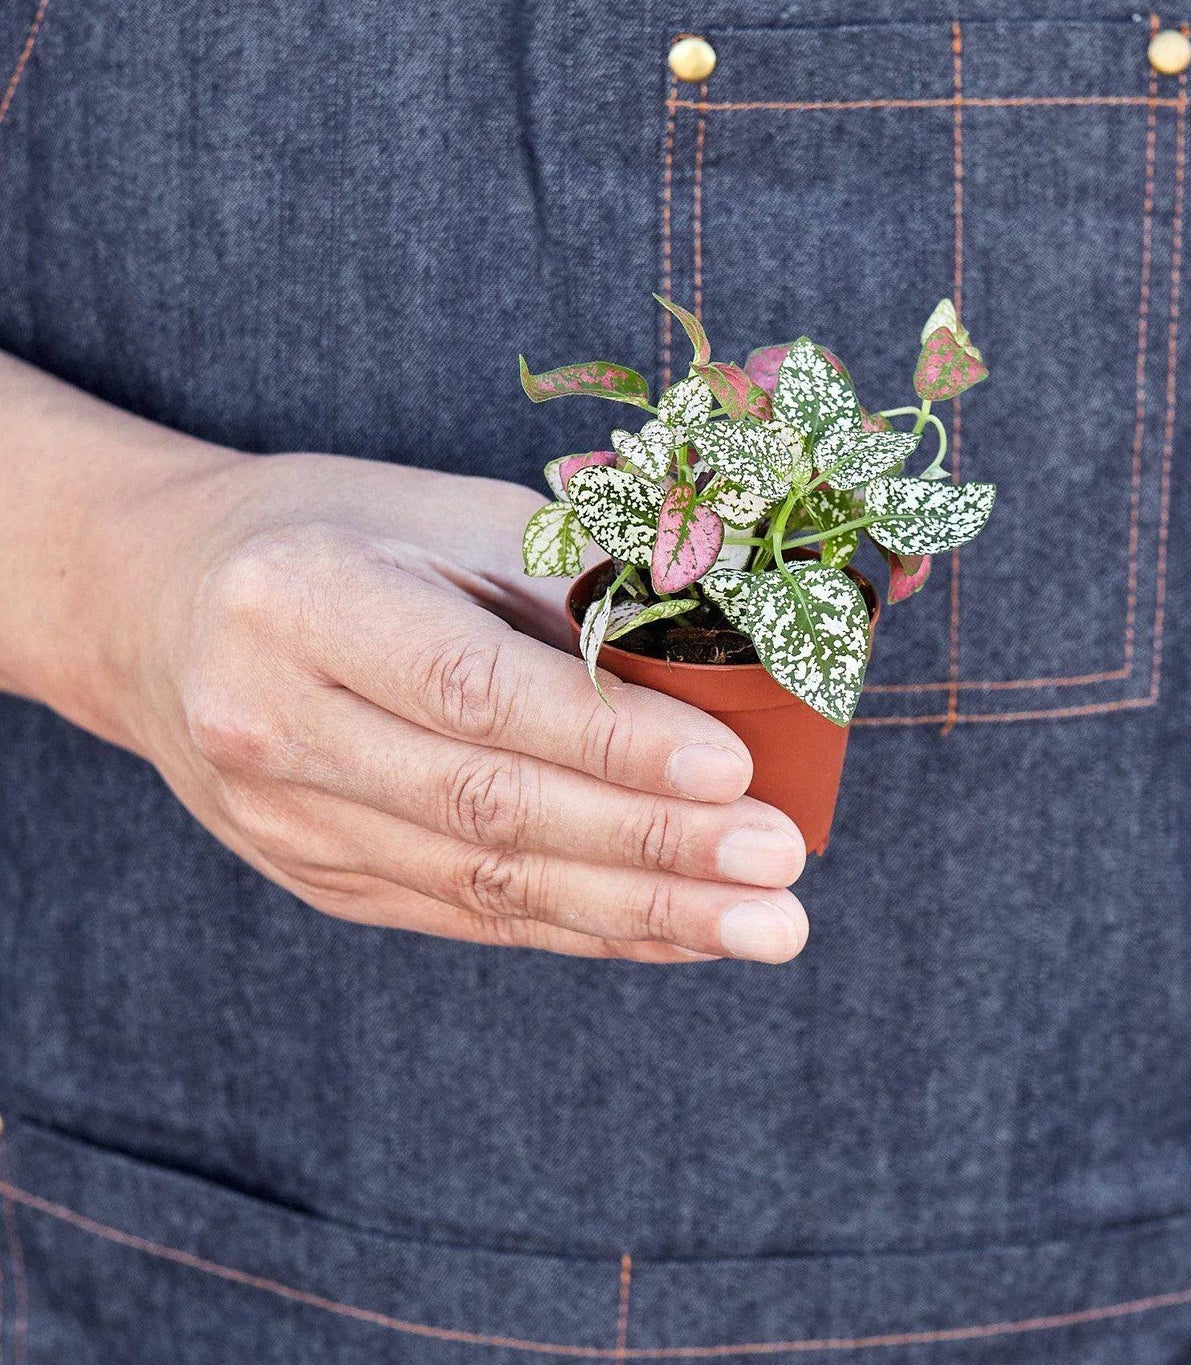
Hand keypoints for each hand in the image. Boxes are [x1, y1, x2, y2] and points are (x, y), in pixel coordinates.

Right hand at [84, 450, 811, 963]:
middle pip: (486, 807)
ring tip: (760, 927)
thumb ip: (571, 585)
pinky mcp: (314, 875)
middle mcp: (273, 722)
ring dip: (636, 913)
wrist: (158, 603)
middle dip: (650, 849)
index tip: (733, 772)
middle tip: (778, 873)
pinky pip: (464, 915)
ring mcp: (284, 819)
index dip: (608, 741)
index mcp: (302, 600)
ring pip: (482, 885)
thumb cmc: (331, 533)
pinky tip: (674, 932)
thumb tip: (730, 658)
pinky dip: (581, 927)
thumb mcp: (443, 514)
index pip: (475, 690)